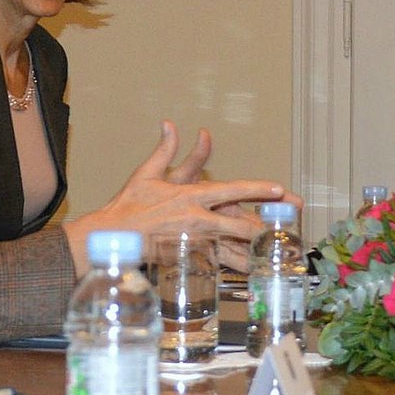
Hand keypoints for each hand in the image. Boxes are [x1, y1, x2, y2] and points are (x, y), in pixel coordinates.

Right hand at [63, 121, 300, 274]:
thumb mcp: (146, 173)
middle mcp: (196, 219)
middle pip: (238, 224)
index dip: (257, 189)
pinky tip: (251, 270)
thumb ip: (165, 149)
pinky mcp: (186, 257)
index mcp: (190, 196)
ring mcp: (192, 241)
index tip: (279, 188)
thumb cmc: (127, 205)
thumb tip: (169, 124)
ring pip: (230, 246)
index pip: (231, 190)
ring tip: (277, 254)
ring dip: (254, 249)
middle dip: (264, 226)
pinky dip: (235, 265)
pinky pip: (215, 263)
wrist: (108, 237)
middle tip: (286, 227)